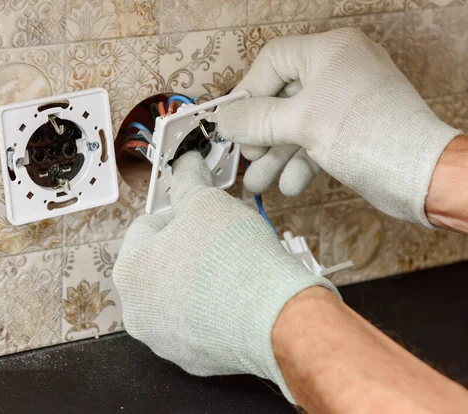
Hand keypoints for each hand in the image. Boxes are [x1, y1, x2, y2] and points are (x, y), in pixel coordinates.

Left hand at [113, 151, 339, 402]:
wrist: (276, 319)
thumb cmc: (235, 262)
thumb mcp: (207, 203)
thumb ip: (189, 180)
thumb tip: (186, 163)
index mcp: (129, 270)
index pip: (146, 225)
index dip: (179, 211)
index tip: (202, 211)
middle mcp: (138, 310)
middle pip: (161, 262)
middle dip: (188, 246)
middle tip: (219, 238)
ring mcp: (164, 340)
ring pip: (179, 295)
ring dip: (199, 279)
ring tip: (231, 269)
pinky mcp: (194, 359)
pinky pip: (199, 323)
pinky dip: (213, 309)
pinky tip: (236, 297)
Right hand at [217, 28, 461, 227]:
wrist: (419, 175)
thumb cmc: (371, 134)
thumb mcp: (301, 124)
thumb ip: (256, 120)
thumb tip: (224, 119)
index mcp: (329, 52)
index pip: (273, 61)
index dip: (249, 91)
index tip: (235, 120)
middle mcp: (337, 71)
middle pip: (281, 98)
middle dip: (262, 134)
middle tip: (250, 154)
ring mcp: (344, 102)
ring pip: (295, 125)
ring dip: (276, 156)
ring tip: (260, 182)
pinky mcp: (349, 130)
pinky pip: (313, 141)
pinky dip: (300, 163)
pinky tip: (291, 184)